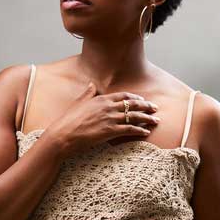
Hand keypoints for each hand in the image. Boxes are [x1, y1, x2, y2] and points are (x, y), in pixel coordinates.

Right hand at [44, 81, 159, 156]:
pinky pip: (129, 129)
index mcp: (101, 98)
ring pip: (134, 117)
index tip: (143, 100)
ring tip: (156, 120)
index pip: (123, 96)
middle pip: (132, 105)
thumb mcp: (79, 103)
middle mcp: (108, 107)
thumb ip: (88, 93)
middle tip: (155, 108)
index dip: (135, 98)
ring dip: (147, 118)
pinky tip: (146, 132)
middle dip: (146, 106)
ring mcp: (110, 119)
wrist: (64, 134)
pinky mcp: (110, 131)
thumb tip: (91, 85)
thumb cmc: (69, 120)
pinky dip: (139, 130)